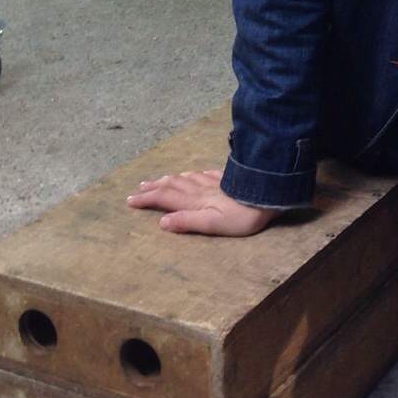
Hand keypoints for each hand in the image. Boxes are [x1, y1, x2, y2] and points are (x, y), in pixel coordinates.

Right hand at [126, 169, 277, 235]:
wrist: (267, 195)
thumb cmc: (241, 216)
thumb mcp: (212, 224)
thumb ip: (187, 221)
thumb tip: (161, 222)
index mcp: (194, 201)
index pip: (165, 198)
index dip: (147, 199)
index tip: (131, 200)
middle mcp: (200, 189)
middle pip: (172, 185)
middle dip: (154, 187)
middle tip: (139, 188)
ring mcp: (213, 181)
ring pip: (185, 178)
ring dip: (170, 179)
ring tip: (159, 179)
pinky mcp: (226, 178)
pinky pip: (203, 173)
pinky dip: (192, 174)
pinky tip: (193, 173)